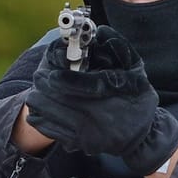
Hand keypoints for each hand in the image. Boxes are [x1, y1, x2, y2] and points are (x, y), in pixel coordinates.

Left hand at [23, 25, 177, 173]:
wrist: (141, 138)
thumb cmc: (138, 100)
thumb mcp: (137, 72)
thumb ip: (122, 50)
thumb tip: (103, 32)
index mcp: (116, 99)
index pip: (88, 87)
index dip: (65, 80)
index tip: (51, 74)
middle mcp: (101, 120)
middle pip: (62, 102)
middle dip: (45, 88)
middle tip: (39, 77)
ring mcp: (89, 136)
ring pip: (53, 117)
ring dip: (41, 102)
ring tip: (36, 92)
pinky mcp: (80, 145)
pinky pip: (52, 132)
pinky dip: (42, 118)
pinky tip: (40, 109)